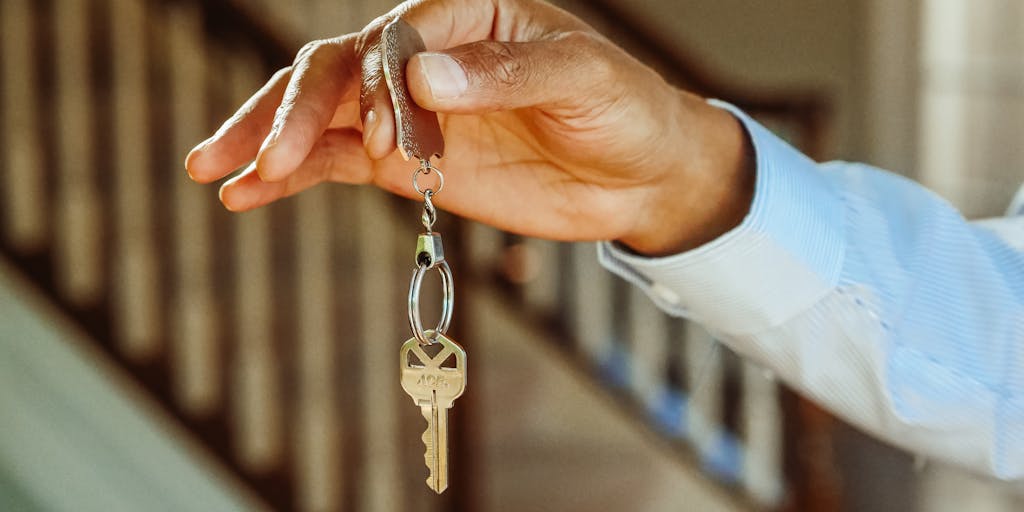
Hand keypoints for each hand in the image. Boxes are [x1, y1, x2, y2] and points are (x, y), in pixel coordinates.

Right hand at [185, 0, 752, 254]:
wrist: (640, 174)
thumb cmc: (624, 110)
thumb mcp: (582, 80)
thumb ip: (504, 74)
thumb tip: (421, 75)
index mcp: (463, 14)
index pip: (392, 38)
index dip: (376, 89)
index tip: (384, 143)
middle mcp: (422, 57)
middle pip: (335, 71)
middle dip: (289, 113)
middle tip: (255, 159)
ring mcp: (408, 113)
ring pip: (319, 116)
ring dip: (266, 141)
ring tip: (213, 171)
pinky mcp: (405, 163)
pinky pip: (335, 164)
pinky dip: (291, 179)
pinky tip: (245, 196)